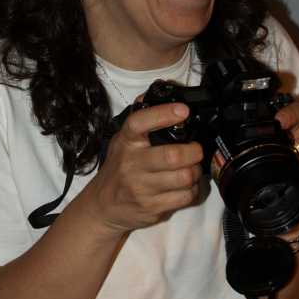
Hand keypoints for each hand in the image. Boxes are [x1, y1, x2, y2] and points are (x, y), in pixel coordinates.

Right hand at [82, 102, 203, 233]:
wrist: (103, 207)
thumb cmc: (118, 170)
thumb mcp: (122, 142)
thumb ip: (141, 121)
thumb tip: (156, 91)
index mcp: (126, 142)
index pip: (140, 123)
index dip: (163, 114)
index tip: (183, 110)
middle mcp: (132, 164)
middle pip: (173, 156)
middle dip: (194, 151)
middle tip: (196, 150)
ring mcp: (142, 188)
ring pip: (184, 177)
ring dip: (195, 172)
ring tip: (191, 168)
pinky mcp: (152, 207)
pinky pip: (184, 197)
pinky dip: (192, 190)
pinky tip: (185, 186)